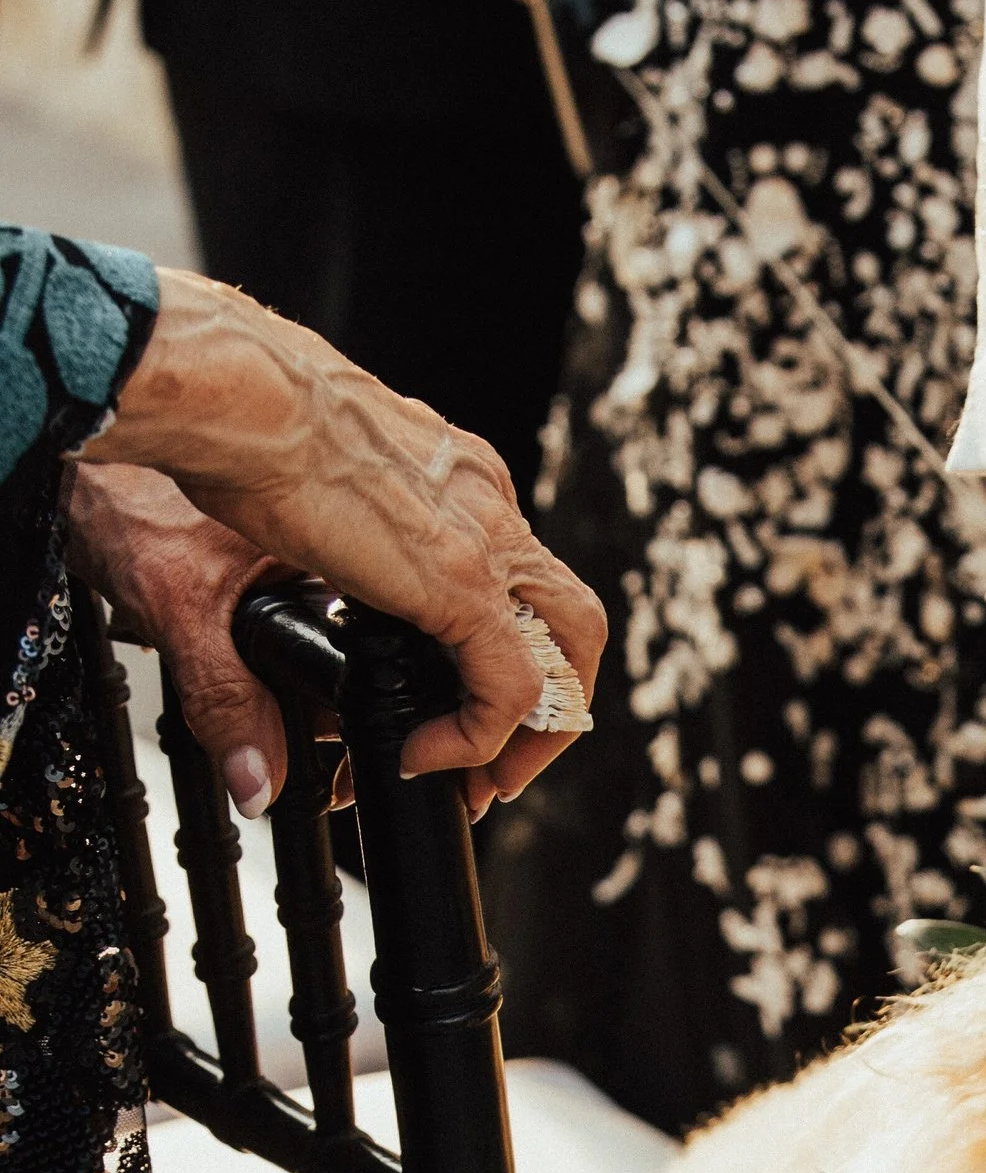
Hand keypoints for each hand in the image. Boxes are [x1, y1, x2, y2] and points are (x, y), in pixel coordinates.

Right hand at [106, 271, 604, 815]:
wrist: (228, 392)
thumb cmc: (234, 425)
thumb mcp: (291, 515)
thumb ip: (305, 577)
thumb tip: (295, 618)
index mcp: (450, 478)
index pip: (517, 578)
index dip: (502, 655)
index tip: (454, 710)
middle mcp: (482, 500)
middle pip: (569, 618)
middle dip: (549, 707)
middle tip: (494, 767)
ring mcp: (482, 535)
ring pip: (571, 651)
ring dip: (535, 731)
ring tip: (479, 779)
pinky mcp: (459, 577)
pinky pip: (510, 684)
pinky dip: (480, 735)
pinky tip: (423, 755)